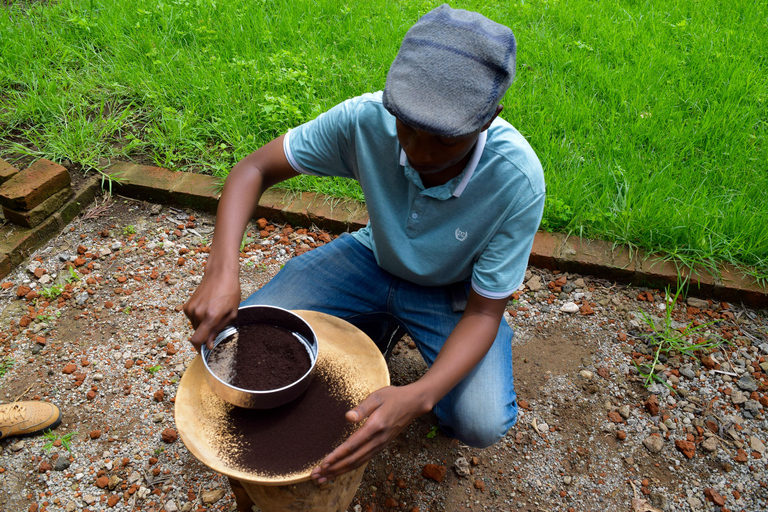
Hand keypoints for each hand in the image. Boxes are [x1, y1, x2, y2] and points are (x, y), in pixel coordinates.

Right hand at [183, 271, 240, 352]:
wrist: (220, 274)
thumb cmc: (230, 292)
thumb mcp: (231, 314)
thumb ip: (219, 330)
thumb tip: (209, 345)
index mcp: (210, 317)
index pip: (197, 340)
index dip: (200, 349)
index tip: (204, 352)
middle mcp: (197, 314)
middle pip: (198, 335)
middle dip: (206, 335)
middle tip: (217, 324)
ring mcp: (190, 309)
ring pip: (195, 327)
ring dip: (203, 326)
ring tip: (214, 313)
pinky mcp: (187, 306)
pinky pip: (192, 319)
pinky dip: (199, 319)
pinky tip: (207, 309)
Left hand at [310, 384, 431, 482]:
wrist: (413, 403)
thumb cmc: (393, 397)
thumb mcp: (377, 396)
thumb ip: (362, 408)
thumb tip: (348, 417)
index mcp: (375, 426)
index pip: (352, 445)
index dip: (337, 456)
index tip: (324, 463)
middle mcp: (378, 439)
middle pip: (353, 459)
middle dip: (334, 468)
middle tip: (317, 475)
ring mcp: (380, 444)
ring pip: (358, 463)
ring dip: (340, 471)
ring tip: (325, 477)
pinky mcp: (381, 446)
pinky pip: (364, 460)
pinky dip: (351, 467)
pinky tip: (341, 470)